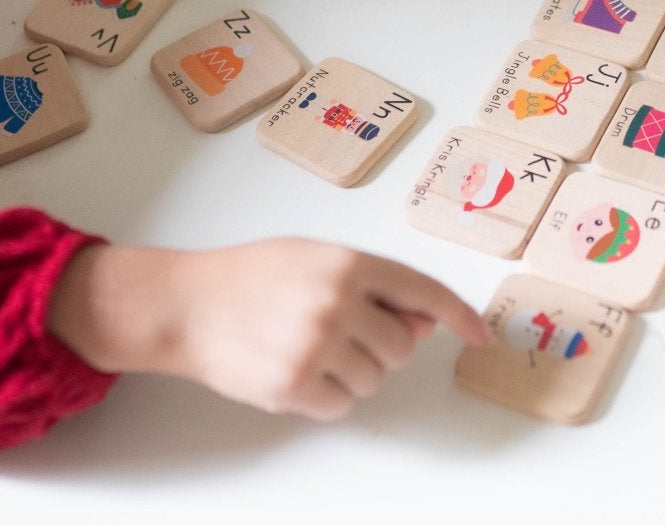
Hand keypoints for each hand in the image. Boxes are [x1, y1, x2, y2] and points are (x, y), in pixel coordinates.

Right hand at [47, 240, 490, 420]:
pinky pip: (342, 404)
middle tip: (339, 331)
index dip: (457, 315)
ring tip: (307, 346)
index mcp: (348, 263)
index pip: (423, 291)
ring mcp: (317, 345)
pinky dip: (326, 396)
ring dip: (350, 371)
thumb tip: (423, 321)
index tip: (478, 334)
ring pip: (374, 379)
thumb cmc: (250, 277)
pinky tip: (295, 370)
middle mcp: (338, 302)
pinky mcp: (294, 383)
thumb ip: (370, 285)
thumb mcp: (315, 259)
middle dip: (380, 345)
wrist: (186, 305)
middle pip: (401, 347)